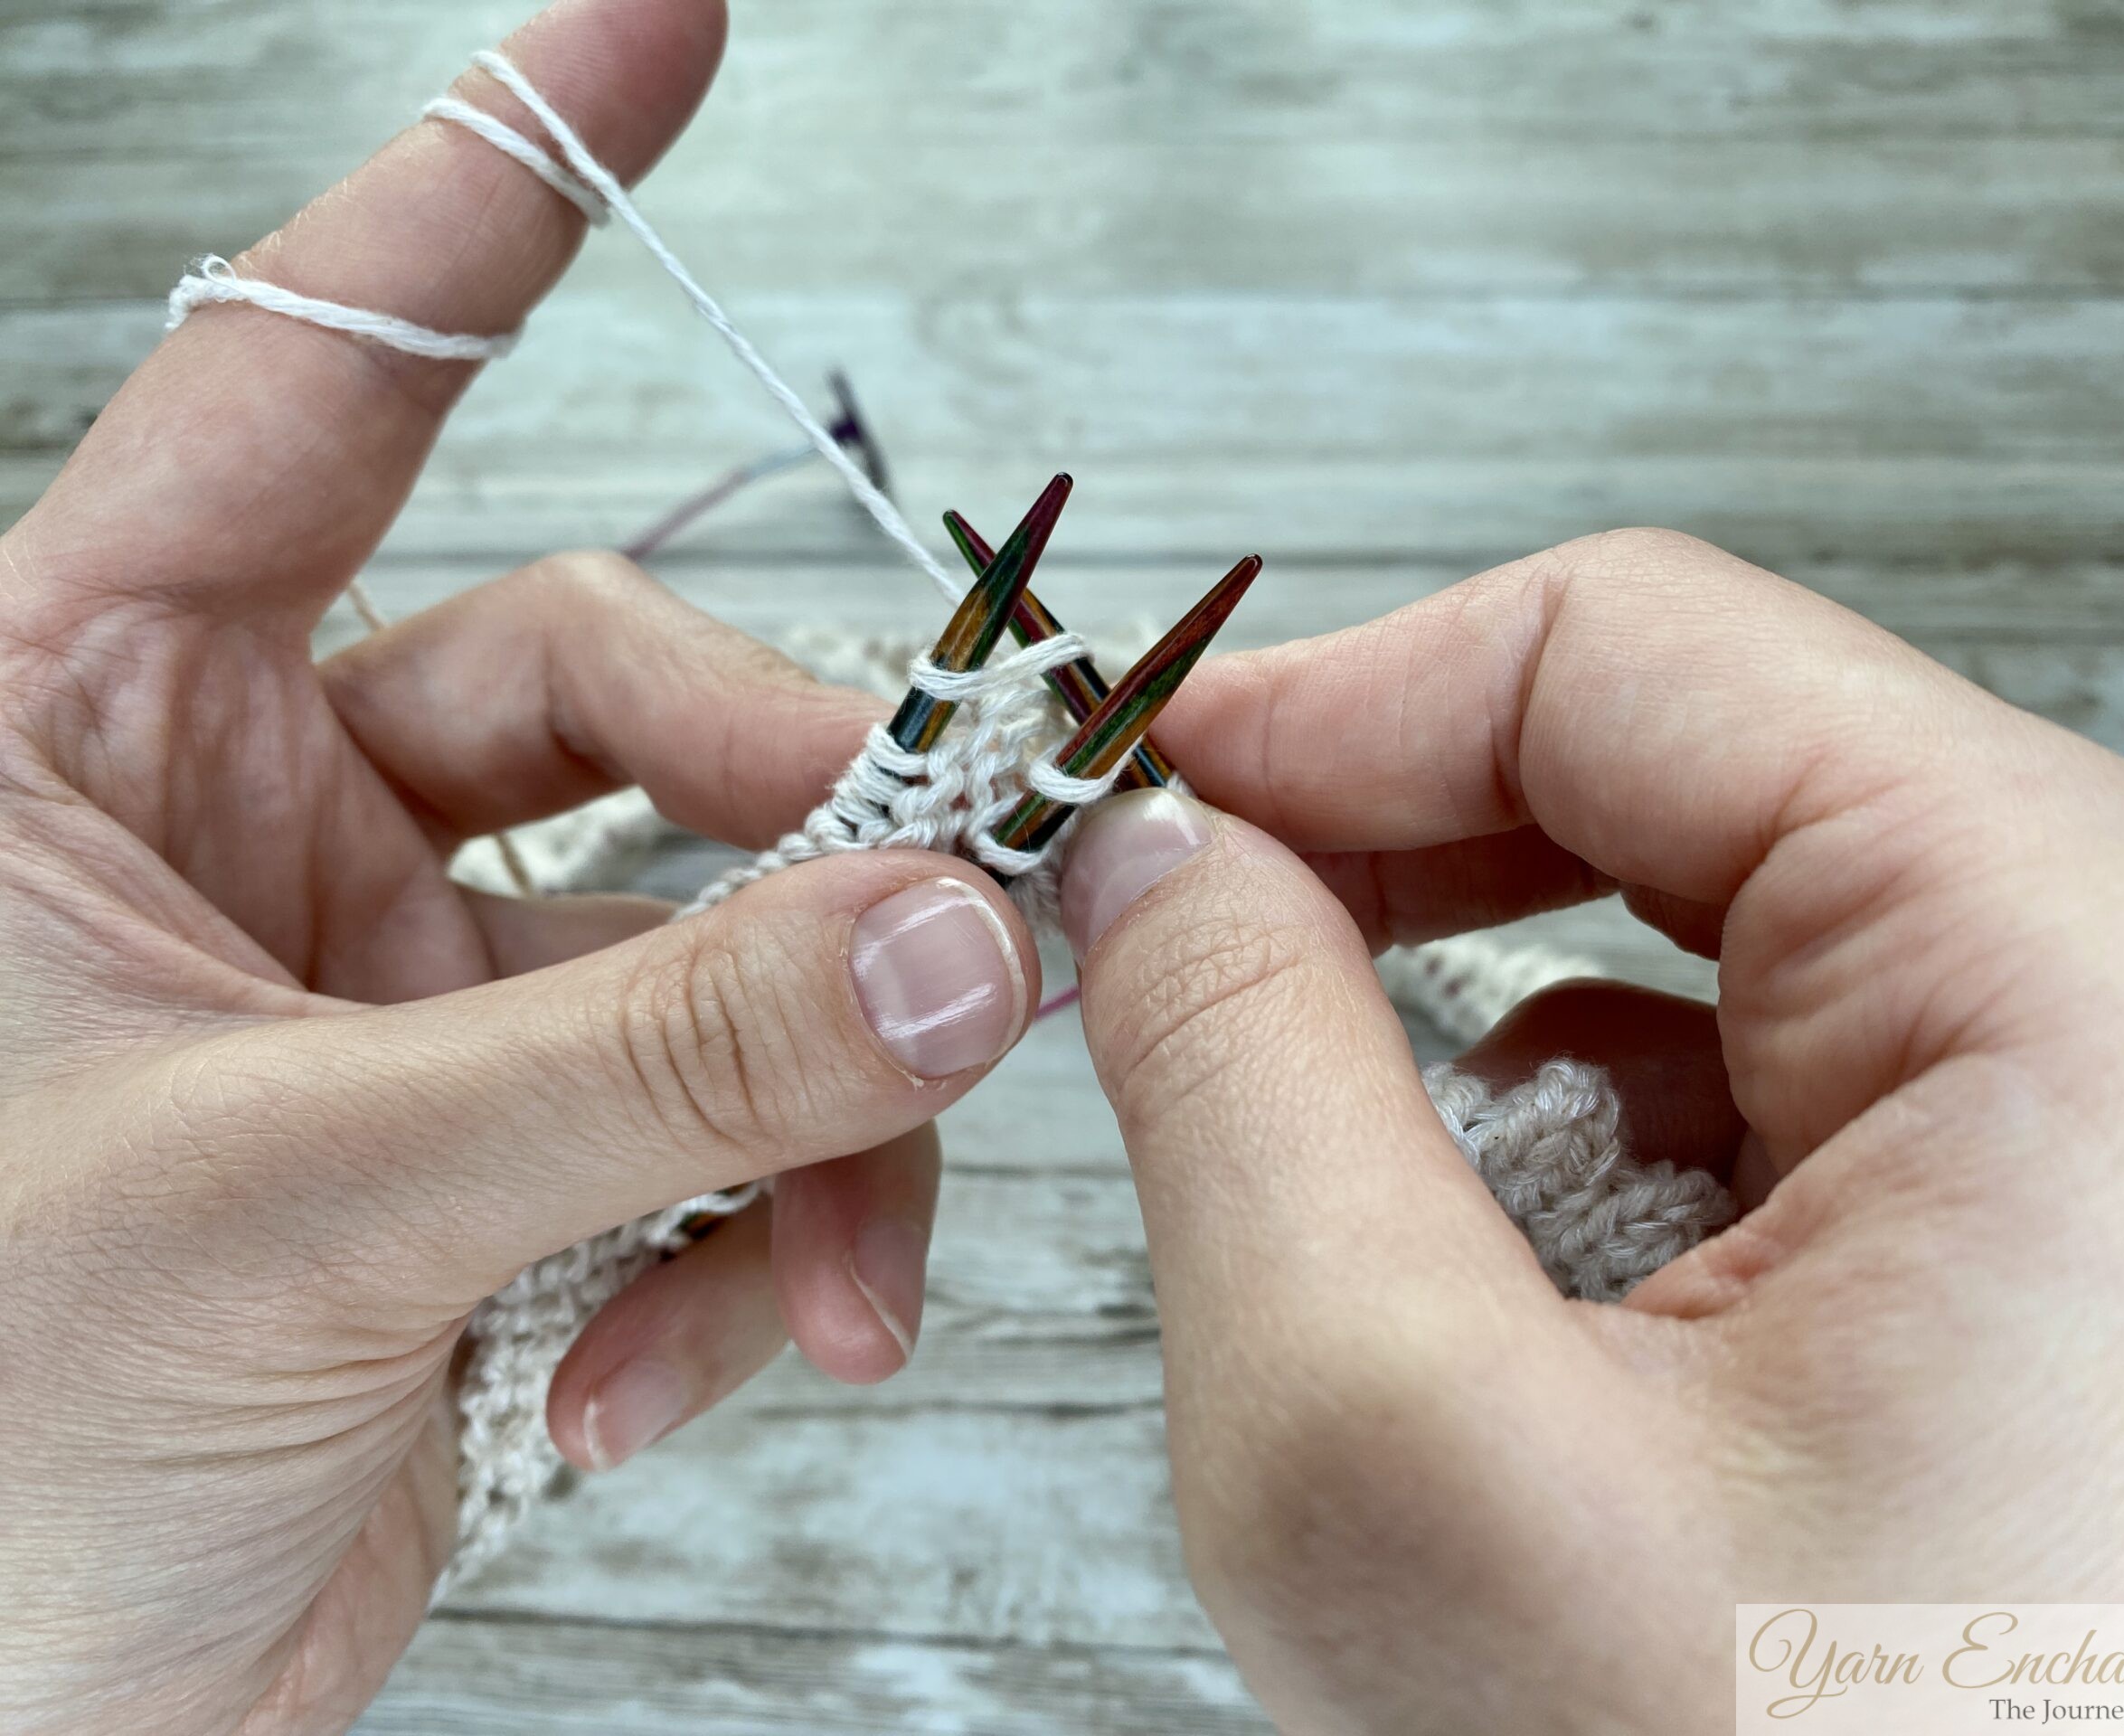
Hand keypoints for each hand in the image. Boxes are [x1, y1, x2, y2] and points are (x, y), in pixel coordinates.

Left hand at [0, 3, 1038, 1729]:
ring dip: (811, 1102)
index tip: (662, 19)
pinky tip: (676, 1361)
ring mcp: (388, 991)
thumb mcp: (288, 1205)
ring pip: (714, 946)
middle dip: (804, 835)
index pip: (315, 368)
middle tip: (955, 927)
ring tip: (833, 1258)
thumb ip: (651, 1058)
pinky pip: (711, 1128)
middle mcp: (248, 818)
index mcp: (77, 719)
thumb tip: (956, 941)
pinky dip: (746, 1242)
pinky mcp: (493, 1154)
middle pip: (624, 706)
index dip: (498, 184)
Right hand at [1057, 529, 2123, 1732]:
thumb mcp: (1394, 1459)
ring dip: (1552, 1085)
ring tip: (1478, 1306)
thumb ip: (1235, 1085)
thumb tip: (1167, 868)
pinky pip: (1848, 1090)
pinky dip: (1673, 1178)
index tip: (1154, 801)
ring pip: (1754, 952)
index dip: (1334, 707)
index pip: (1625, 649)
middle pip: (1698, 786)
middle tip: (1223, 1001)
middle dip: (1422, 906)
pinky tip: (1618, 1359)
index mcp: (2106, 980)